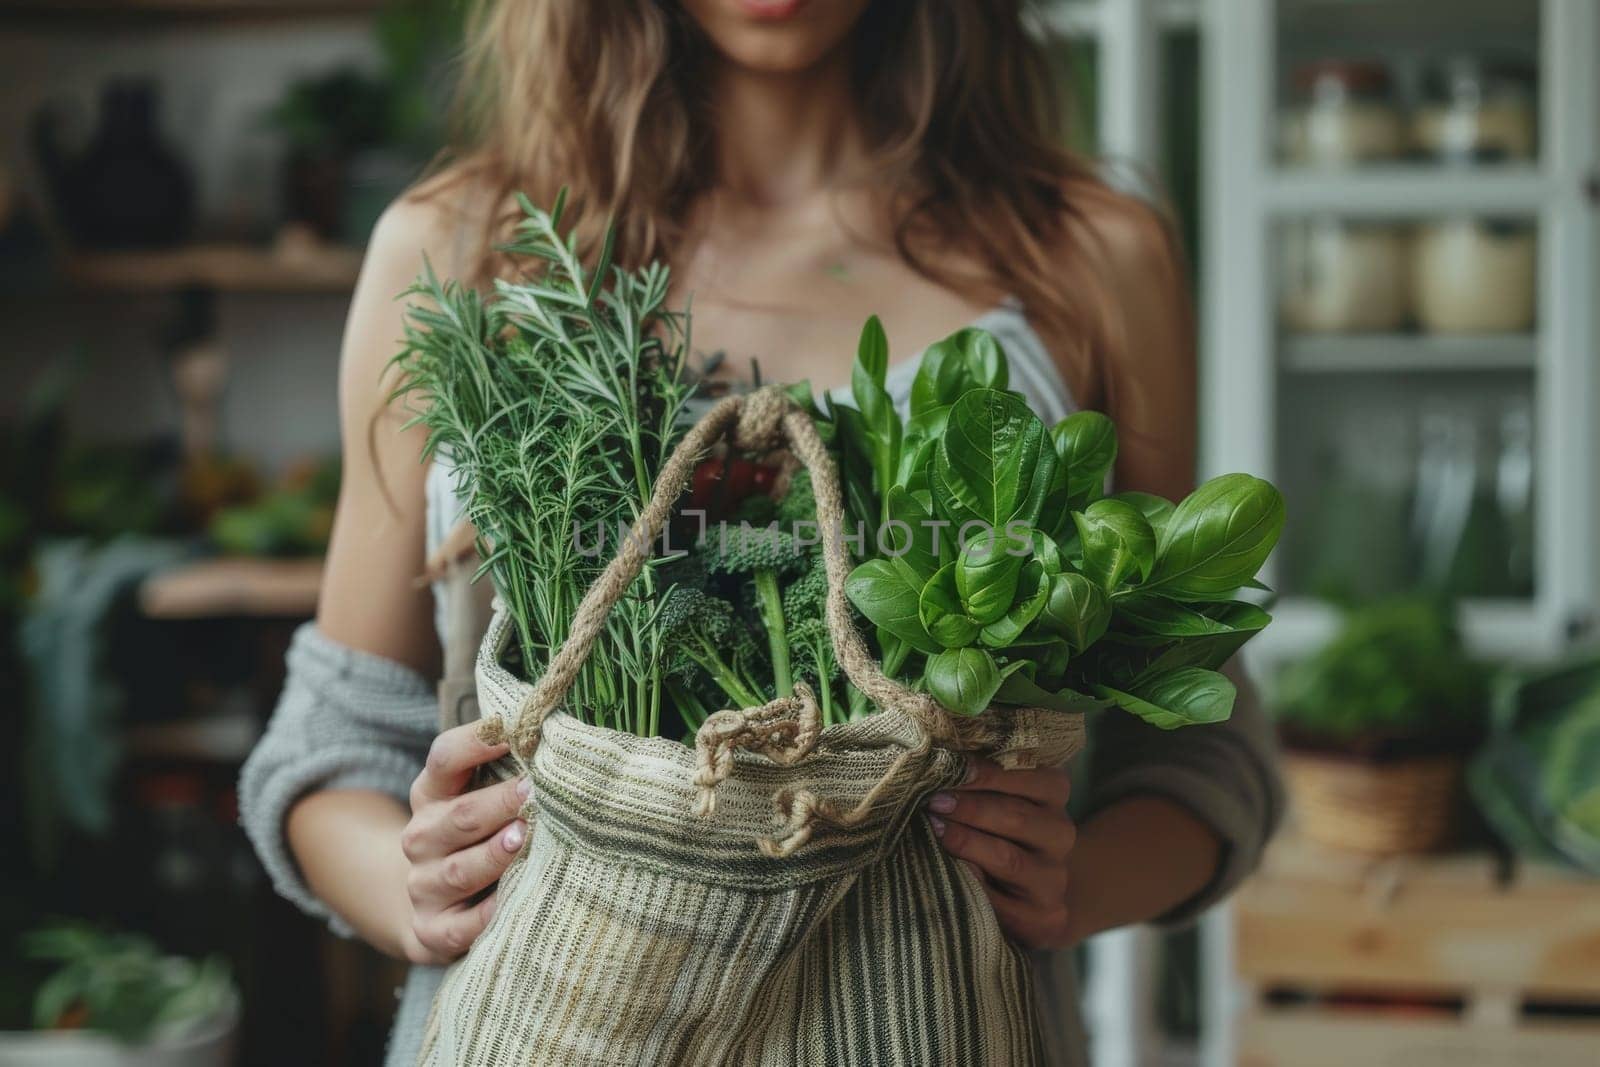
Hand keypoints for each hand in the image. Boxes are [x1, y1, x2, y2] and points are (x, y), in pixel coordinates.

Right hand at [399, 721, 528, 964]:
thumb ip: (507, 771)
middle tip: (534, 792)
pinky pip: (462, 925)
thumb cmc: (476, 838)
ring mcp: (424, 885)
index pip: (445, 758)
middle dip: (500, 803)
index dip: (477, 741)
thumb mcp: (478, 797)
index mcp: (432, 794)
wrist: (434, 906)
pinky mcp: (432, 930)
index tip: (515, 730)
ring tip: (525, 839)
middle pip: (459, 815)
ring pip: (460, 870)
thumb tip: (560, 737)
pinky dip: (489, 913)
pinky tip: (516, 899)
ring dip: (494, 855)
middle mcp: (422, 837)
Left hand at [926, 757, 1077, 949]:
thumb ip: (981, 781)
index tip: (950, 766)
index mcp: (1054, 795)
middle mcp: (1061, 834)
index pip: (1035, 777)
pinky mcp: (1043, 918)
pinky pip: (1002, 903)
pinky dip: (974, 885)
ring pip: (1009, 858)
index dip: (990, 773)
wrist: (1031, 894)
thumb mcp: (1000, 798)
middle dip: (970, 807)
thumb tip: (940, 763)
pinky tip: (951, 871)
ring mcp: (1054, 879)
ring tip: (935, 829)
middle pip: (1017, 817)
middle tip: (933, 801)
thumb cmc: (1000, 831)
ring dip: (966, 842)